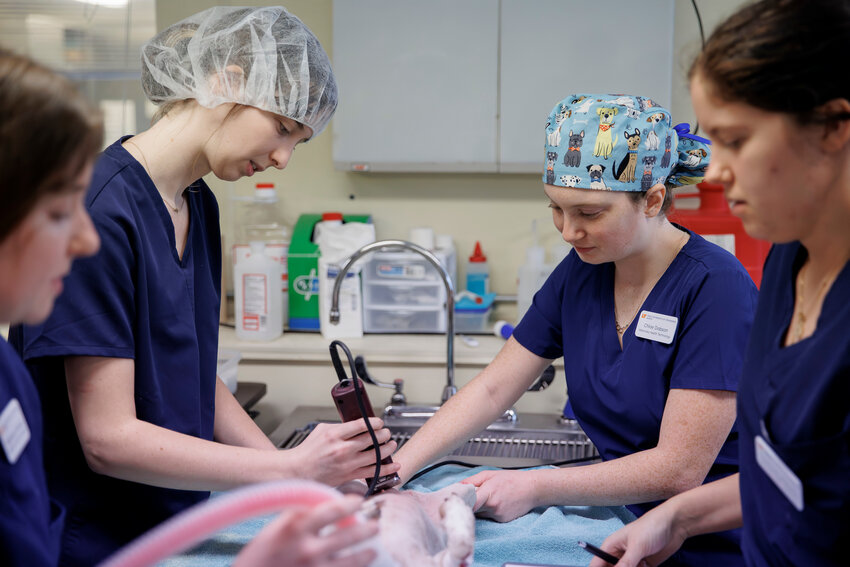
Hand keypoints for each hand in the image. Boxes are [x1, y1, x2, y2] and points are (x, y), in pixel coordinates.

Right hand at [233, 494, 377, 566]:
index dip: (349, 504)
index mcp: (296, 528)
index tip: (358, 501)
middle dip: (366, 529)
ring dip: (365, 554)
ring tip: (371, 550)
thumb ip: (299, 516)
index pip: (331, 510)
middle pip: (349, 535)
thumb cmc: (259, 555)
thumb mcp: (275, 529)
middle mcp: (308, 549)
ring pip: (352, 561)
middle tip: (375, 525)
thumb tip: (321, 504)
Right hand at [289, 418, 398, 485]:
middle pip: (372, 439)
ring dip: (388, 448)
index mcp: (334, 434)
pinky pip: (372, 472)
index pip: (362, 425)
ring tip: (391, 444)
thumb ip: (340, 426)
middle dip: (384, 434)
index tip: (379, 423)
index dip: (375, 422)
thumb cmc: (308, 451)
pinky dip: (386, 469)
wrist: (298, 471)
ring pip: (376, 455)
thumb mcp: (321, 430)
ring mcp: (347, 463)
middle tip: (386, 433)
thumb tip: (359, 424)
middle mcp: (342, 449)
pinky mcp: (349, 476)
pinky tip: (394, 465)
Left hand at [461, 469, 535, 521]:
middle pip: (472, 509)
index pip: (469, 503)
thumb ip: (472, 481)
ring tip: (490, 497)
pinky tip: (498, 503)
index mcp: (488, 493)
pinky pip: (489, 517)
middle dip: (470, 503)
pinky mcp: (502, 521)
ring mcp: (498, 515)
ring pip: (480, 514)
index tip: (455, 502)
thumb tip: (458, 486)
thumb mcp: (490, 474)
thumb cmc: (512, 480)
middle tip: (472, 496)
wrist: (532, 489)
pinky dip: (489, 511)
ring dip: (480, 508)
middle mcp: (493, 507)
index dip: (461, 503)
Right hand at [588, 504, 684, 566]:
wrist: (674, 524)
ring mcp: (632, 560)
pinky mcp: (644, 565)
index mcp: (611, 546)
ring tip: (643, 564)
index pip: (596, 564)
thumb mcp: (637, 546)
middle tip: (634, 566)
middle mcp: (619, 554)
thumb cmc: (651, 527)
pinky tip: (648, 564)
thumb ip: (625, 563)